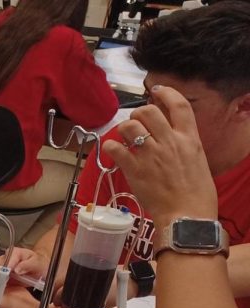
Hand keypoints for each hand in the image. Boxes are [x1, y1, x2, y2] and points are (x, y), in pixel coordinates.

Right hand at [0, 247, 47, 288]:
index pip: (8, 258)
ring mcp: (2, 267)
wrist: (40, 271)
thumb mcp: (38, 264)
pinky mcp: (1, 276)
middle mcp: (7, 258)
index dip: (6, 266)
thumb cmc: (39, 265)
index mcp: (15, 252)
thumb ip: (28, 265)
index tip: (6, 274)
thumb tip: (17, 269)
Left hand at [101, 85, 217, 224]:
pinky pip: (114, 147)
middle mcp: (170, 142)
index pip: (179, 105)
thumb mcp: (198, 161)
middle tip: (135, 124)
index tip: (155, 90)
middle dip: (137, 113)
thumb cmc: (197, 194)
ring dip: (122, 129)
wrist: (187, 217)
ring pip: (129, 126)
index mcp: (190, 139)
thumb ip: (184, 145)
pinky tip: (112, 151)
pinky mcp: (134, 169)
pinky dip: (109, 146)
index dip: (166, 93)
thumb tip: (171, 139)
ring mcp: (151, 154)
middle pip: (148, 111)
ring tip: (123, 138)